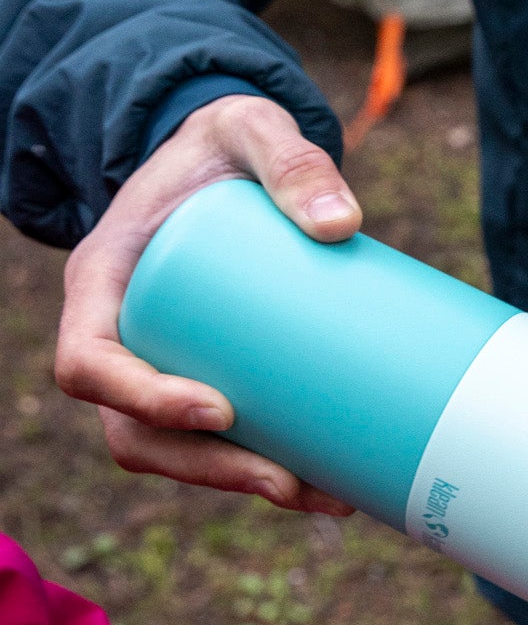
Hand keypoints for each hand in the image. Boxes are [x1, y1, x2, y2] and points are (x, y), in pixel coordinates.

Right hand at [56, 94, 361, 512]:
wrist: (232, 165)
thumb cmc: (227, 146)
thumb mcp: (250, 129)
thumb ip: (290, 156)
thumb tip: (342, 224)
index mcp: (102, 283)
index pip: (88, 363)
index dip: (142, 398)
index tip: (220, 409)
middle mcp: (121, 339)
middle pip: (138, 434)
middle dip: (211, 470)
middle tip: (289, 481)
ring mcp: (161, 368)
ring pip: (182, 454)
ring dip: (245, 487)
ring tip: (327, 496)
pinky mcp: (210, 382)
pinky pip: (222, 446)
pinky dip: (270, 474)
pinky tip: (332, 487)